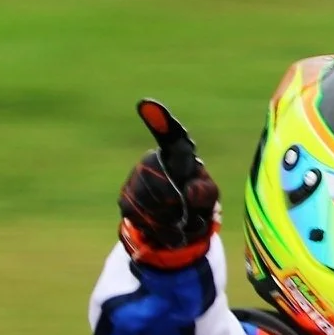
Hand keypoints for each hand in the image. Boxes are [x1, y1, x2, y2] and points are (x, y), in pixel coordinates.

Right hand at [118, 99, 220, 267]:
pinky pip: (147, 222)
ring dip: (174, 221)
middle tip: (187, 208)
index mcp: (175, 153)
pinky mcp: (125, 201)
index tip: (145, 104)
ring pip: (156, 208)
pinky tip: (167, 225)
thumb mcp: (209, 195)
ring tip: (180, 217)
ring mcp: (135, 180)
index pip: (172, 137)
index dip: (160, 120)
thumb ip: (205, 192)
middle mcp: (151, 160)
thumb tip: (188, 192)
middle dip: (181, 207)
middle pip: (165, 189)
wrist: (172, 222)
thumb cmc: (195, 200)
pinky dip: (163, 230)